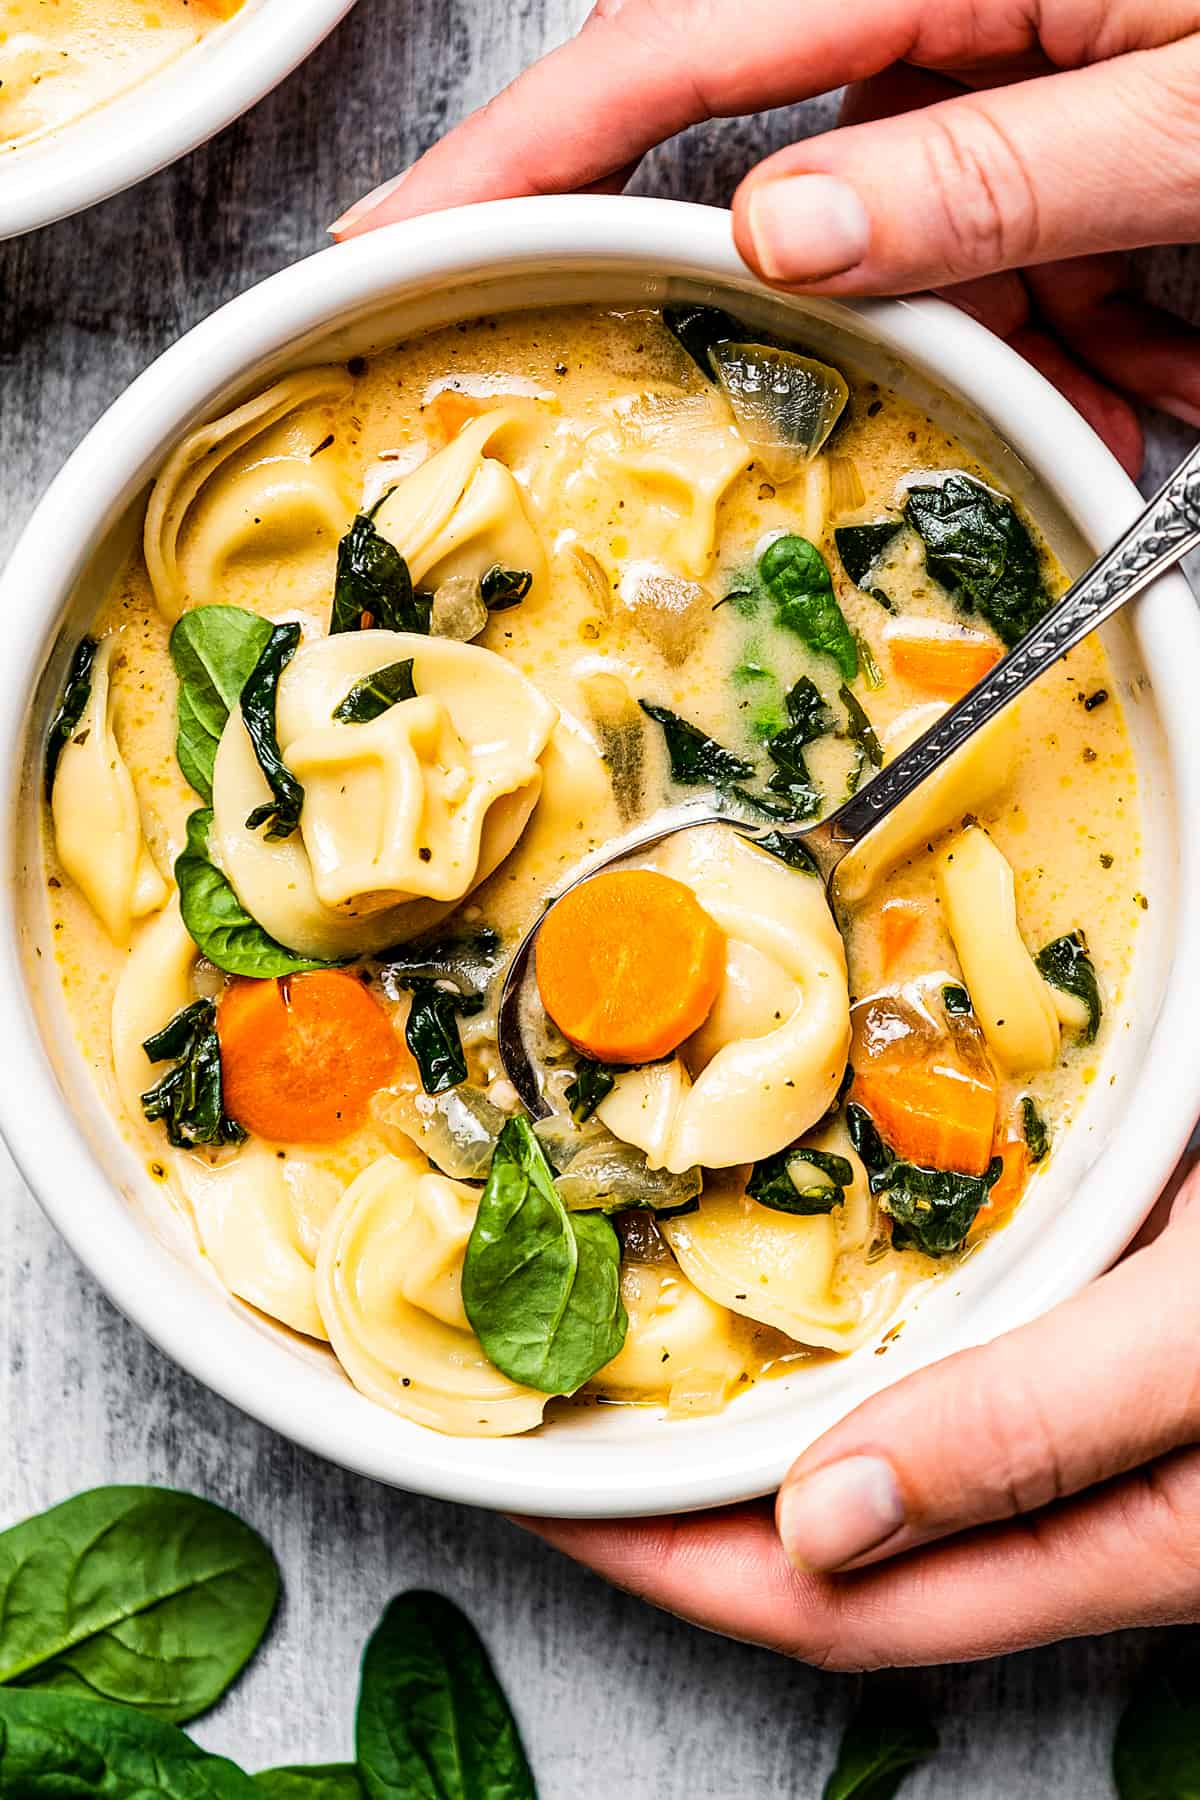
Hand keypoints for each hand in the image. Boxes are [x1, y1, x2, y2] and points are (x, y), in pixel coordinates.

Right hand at [331, 0, 1199, 477]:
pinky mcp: (1066, 130)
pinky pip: (1005, 250)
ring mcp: (1009, 67)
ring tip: (1144, 359)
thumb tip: (787, 237)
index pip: (675, 44)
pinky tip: (1175, 348)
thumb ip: (993, 165)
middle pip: (766, 143)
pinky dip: (1076, 332)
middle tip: (792, 383)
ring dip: (1000, 334)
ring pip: (905, 235)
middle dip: (794, 287)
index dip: (524, 147)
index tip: (399, 234)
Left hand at [514, 1159, 1199, 1669]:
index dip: (673, 1559)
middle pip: (838, 1551)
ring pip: (884, 1468)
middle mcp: (1089, 1504)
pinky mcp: (1110, 1344)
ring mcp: (1097, 1431)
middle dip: (687, 1505)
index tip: (546, 1498)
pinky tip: (794, 1294)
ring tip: (634, 1363)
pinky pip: (946, 1379)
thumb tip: (823, 1527)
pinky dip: (845, 1352)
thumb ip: (1044, 1433)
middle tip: (554, 1430)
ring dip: (752, 1428)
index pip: (834, 1604)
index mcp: (1119, 1543)